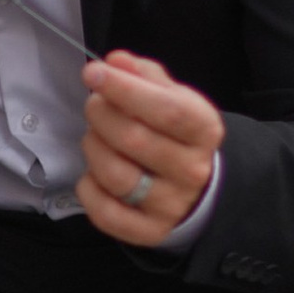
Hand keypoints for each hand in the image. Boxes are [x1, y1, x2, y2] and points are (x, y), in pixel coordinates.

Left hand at [78, 50, 221, 246]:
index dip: (125, 89)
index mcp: (204, 130)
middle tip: (94, 105)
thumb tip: (115, 61)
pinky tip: (93, 173)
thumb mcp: (170, 97)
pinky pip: (105, 212)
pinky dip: (89, 188)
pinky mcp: (148, 231)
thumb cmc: (174, 133)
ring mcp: (172, 205)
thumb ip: (143, 75)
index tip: (95, 73)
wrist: (196, 185)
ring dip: (93, 148)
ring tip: (95, 137)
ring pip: (117, 175)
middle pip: (135, 140)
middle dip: (101, 115)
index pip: (166, 109)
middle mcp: (193, 170)